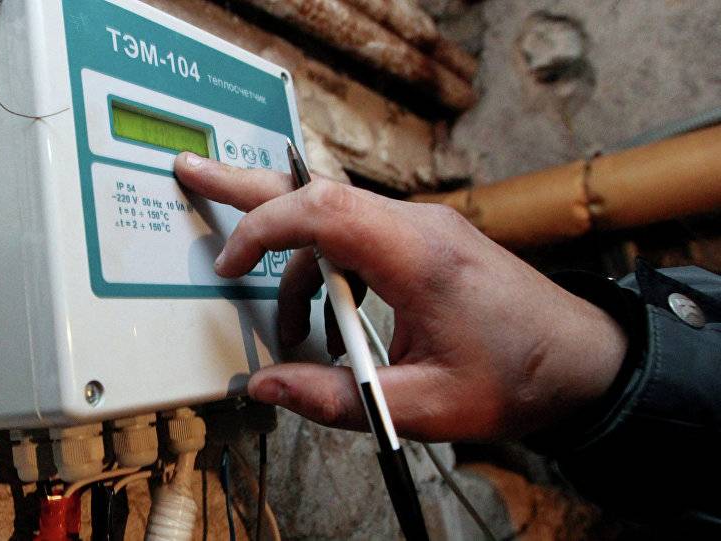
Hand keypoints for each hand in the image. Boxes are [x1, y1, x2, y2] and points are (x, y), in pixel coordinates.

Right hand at [174, 152, 626, 440]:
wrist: (584, 362)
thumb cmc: (517, 378)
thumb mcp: (423, 405)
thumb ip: (336, 399)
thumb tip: (265, 385)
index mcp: (418, 255)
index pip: (321, 210)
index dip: (262, 229)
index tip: (228, 264)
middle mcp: (418, 226)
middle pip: (316, 189)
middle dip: (247, 186)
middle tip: (192, 172)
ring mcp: (422, 229)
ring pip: (333, 221)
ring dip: (295, 268)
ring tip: (288, 334)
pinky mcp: (424, 243)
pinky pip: (358, 241)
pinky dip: (327, 275)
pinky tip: (330, 329)